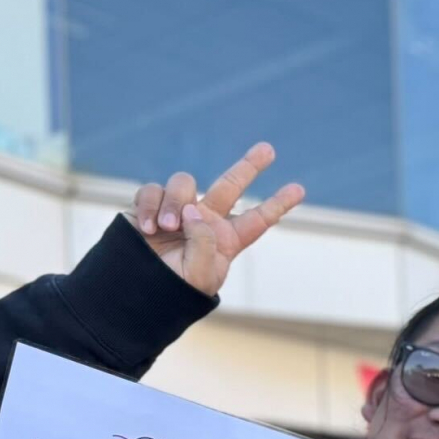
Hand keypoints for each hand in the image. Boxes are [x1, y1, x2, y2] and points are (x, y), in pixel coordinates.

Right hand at [126, 142, 304, 295]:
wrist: (138, 290)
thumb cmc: (175, 289)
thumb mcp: (201, 274)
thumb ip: (204, 240)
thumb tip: (193, 208)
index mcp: (227, 240)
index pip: (258, 219)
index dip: (278, 204)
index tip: (300, 189)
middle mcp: (206, 220)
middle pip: (231, 185)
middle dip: (249, 166)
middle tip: (269, 149)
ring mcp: (179, 210)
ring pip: (184, 183)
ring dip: (174, 202)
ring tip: (166, 228)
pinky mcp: (150, 205)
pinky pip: (152, 190)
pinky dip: (150, 206)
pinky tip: (148, 229)